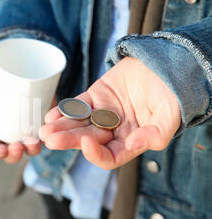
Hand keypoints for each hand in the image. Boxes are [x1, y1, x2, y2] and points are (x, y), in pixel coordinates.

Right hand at [0, 73, 42, 163]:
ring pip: (31, 149)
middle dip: (15, 154)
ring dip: (33, 150)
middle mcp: (10, 135)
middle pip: (12, 155)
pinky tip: (49, 134)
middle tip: (19, 145)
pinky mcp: (43, 124)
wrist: (21, 68)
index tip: (3, 149)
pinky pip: (48, 137)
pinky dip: (49, 138)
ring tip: (34, 141)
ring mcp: (28, 131)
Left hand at [39, 57, 180, 169]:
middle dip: (69, 140)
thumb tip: (133, 145)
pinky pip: (77, 106)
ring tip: (44, 130)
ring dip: (61, 128)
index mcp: (131, 141)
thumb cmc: (172, 92)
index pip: (109, 157)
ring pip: (79, 124)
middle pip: (88, 140)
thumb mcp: (170, 116)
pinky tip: (50, 116)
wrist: (167, 62)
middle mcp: (114, 131)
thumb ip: (156, 135)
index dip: (96, 154)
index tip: (87, 143)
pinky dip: (64, 111)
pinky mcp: (95, 96)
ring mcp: (103, 113)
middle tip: (50, 140)